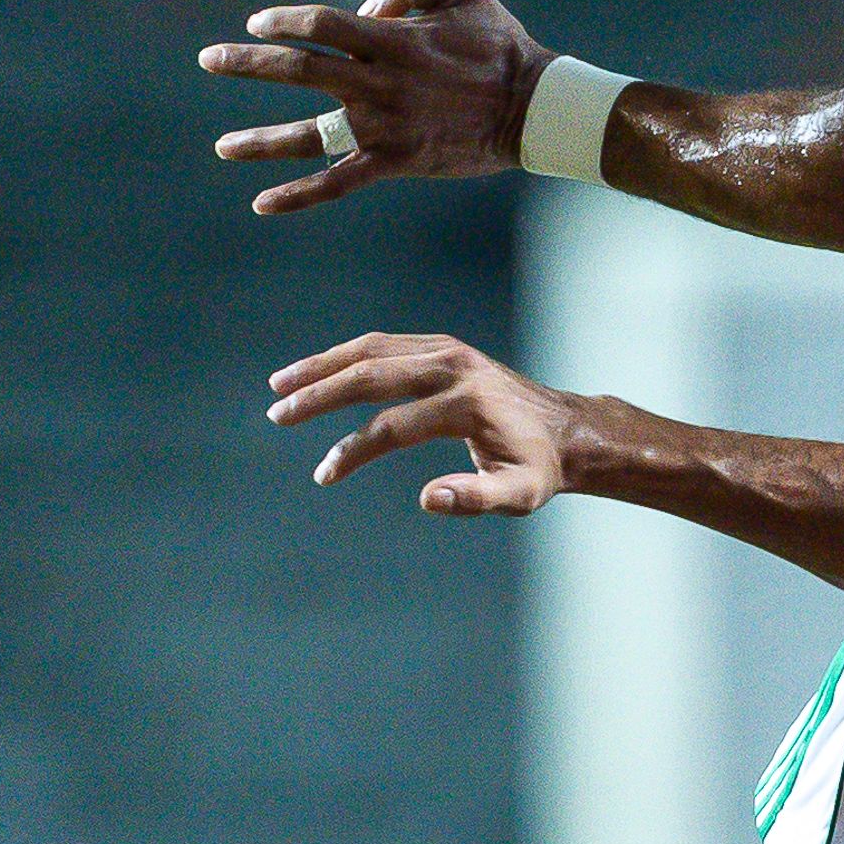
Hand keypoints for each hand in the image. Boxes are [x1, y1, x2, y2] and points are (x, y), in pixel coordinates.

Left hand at [201, 0, 553, 213]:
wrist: (532, 108)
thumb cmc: (500, 43)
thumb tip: (368, 2)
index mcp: (391, 40)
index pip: (320, 25)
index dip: (284, 21)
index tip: (258, 23)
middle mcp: (378, 83)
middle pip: (297, 70)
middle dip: (246, 63)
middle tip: (208, 58)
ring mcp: (383, 126)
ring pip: (308, 134)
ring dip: (260, 141)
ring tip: (222, 146)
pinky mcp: (394, 161)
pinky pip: (338, 182)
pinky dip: (299, 195)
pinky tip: (263, 204)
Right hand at [270, 331, 589, 514]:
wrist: (566, 429)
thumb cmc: (538, 469)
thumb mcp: (520, 495)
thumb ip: (477, 499)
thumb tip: (427, 498)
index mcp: (467, 405)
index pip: (393, 427)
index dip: (354, 451)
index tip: (324, 475)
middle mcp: (453, 368)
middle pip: (373, 374)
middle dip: (320, 394)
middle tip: (278, 415)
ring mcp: (447, 350)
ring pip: (372, 349)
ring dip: (323, 365)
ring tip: (280, 386)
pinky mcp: (442, 345)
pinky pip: (384, 344)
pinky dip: (347, 355)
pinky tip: (318, 372)